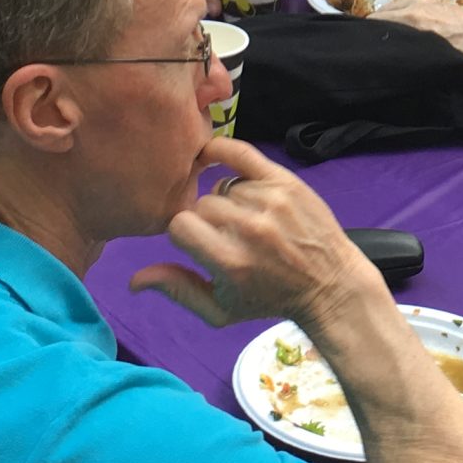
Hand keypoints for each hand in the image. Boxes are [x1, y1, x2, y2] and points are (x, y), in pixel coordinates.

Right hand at [130, 137, 375, 329]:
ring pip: (221, 185)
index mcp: (229, 262)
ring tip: (244, 219)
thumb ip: (177, 291)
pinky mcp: (285, 182)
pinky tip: (213, 156)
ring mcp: (269, 202)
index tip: (197, 244)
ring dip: (226, 199)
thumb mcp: (220, 310)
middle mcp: (249, 229)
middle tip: (225, 235)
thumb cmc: (269, 299)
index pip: (180, 226)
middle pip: (201, 204)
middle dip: (206, 219)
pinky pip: (241, 153)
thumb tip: (134, 280)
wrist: (329, 284)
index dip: (183, 234)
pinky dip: (222, 152)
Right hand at [370, 0, 462, 52]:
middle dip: (374, 30)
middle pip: (381, 15)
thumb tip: (383, 59)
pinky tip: (408, 34)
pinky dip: (402, 18)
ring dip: (388, 23)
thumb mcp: (434, 61)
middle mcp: (416, 5)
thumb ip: (406, 54)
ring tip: (389, 44)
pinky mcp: (438, 4)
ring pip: (394, 11)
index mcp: (412, 17)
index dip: (365, 38)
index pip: (373, 22)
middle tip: (374, 51)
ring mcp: (427, 2)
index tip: (363, 53)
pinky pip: (409, 8)